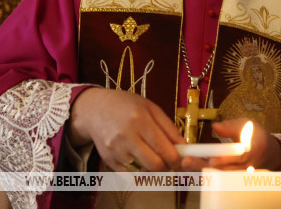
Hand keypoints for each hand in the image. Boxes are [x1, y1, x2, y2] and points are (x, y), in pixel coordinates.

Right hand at [67, 88, 183, 171]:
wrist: (95, 109)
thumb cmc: (126, 106)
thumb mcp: (151, 108)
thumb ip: (169, 127)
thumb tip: (185, 147)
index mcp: (141, 120)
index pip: (164, 148)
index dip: (177, 158)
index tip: (181, 159)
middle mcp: (127, 136)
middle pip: (154, 164)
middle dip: (166, 166)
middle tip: (168, 161)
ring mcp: (116, 150)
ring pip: (143, 172)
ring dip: (152, 169)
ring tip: (153, 157)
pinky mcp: (108, 160)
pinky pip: (129, 176)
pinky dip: (138, 172)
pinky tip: (139, 160)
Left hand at [180, 119, 280, 171]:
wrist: (269, 153)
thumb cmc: (256, 136)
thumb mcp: (248, 125)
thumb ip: (231, 126)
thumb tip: (215, 126)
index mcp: (252, 151)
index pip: (239, 158)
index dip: (226, 160)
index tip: (212, 160)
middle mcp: (245, 167)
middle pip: (223, 171)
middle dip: (204, 167)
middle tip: (186, 161)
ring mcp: (237, 174)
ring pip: (217, 176)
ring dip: (199, 170)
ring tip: (182, 163)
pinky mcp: (229, 177)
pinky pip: (215, 177)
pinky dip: (200, 172)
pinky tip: (186, 167)